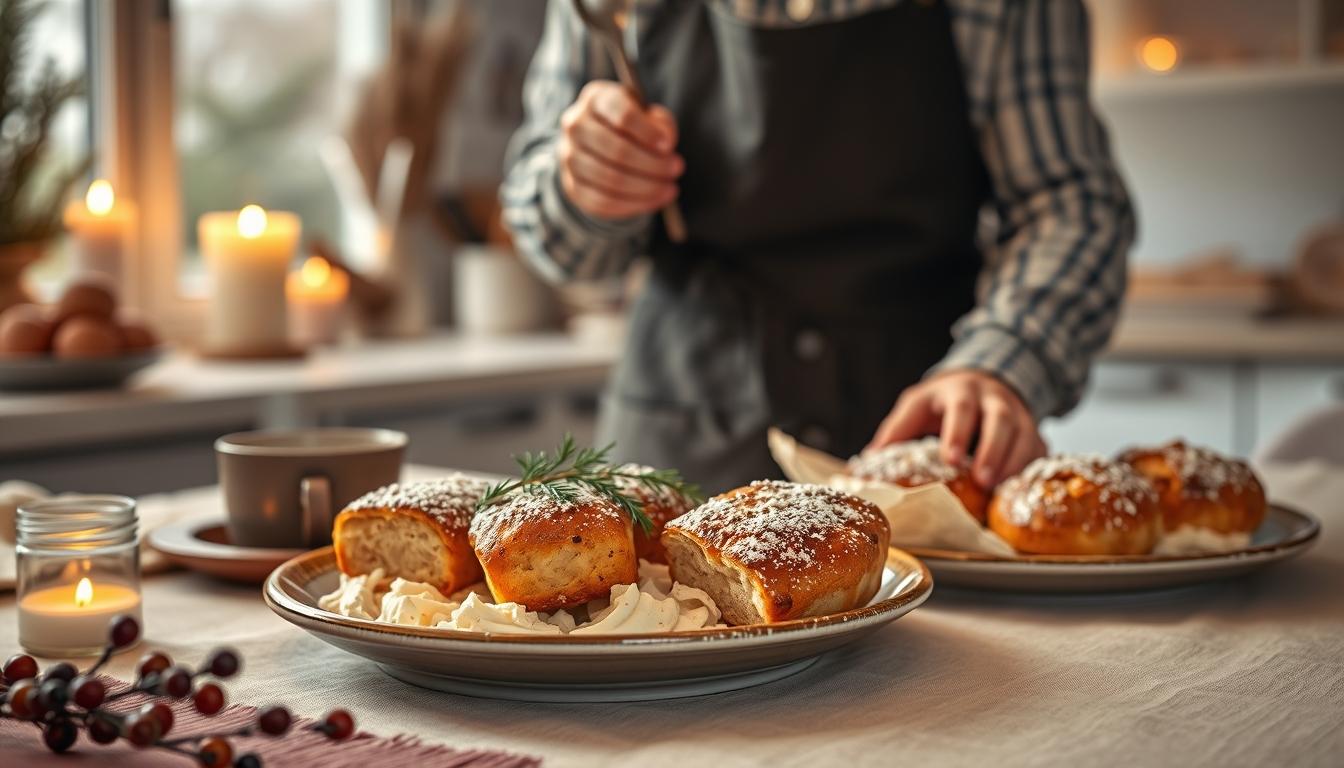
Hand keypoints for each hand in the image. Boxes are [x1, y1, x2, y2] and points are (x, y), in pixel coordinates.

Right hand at [557, 81, 682, 220]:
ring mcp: (569, 157)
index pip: (621, 114)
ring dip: (646, 188)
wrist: (600, 145)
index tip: (669, 146)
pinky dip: (633, 205)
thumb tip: (666, 143)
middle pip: (616, 149)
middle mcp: (575, 125)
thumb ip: (661, 123)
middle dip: (652, 164)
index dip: (647, 132)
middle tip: (677, 169)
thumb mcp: (649, 115)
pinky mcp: (572, 186)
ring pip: (610, 179)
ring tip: (670, 188)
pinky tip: (653, 200)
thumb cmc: (631, 126)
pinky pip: (603, 202)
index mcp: (596, 98)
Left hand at [868, 370, 1047, 488]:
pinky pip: (1039, 451)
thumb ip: (895, 431)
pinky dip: (1030, 470)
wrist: (983, 379)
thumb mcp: (916, 405)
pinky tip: (1017, 492)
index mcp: (960, 391)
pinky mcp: (1033, 431)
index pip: (960, 409)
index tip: (950, 460)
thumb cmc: (943, 401)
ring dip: (1013, 464)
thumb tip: (866, 462)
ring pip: (1025, 435)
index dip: (957, 433)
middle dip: (992, 450)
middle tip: (980, 480)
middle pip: (1000, 420)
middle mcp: (993, 399)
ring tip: (996, 491)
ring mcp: (1018, 414)